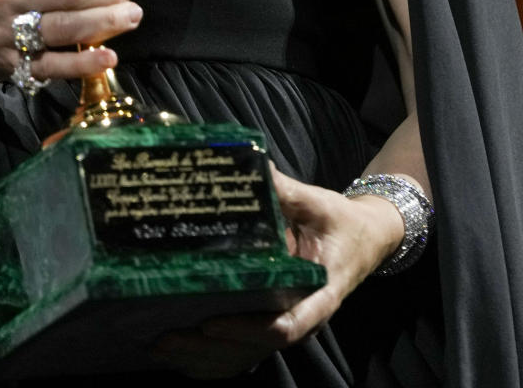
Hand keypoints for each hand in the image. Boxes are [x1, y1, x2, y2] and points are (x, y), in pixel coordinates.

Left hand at [150, 164, 403, 378]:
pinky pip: (242, 353)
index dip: (246, 329)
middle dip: (208, 348)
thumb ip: (286, 190)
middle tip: (165, 336)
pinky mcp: (273, 322)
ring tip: (159, 346)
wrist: (363, 240)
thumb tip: (252, 164)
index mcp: (318, 293)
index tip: (210, 322)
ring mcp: (287, 324)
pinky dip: (210, 360)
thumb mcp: (317, 203)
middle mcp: (301, 317)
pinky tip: (178, 355)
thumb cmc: (338, 221)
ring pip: (244, 357)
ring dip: (202, 358)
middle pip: (253, 349)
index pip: (284, 326)